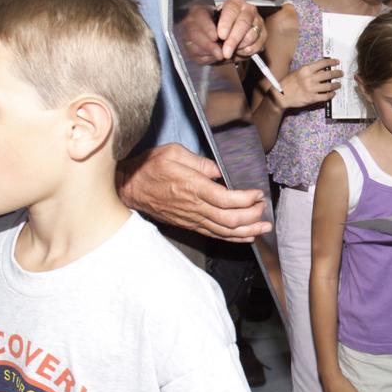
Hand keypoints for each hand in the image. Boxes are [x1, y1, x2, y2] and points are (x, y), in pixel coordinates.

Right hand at [118, 143, 271, 239]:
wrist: (127, 187)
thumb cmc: (149, 167)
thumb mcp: (174, 153)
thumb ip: (200, 163)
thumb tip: (220, 171)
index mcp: (193, 187)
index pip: (226, 199)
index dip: (246, 199)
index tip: (257, 193)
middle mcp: (194, 207)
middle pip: (229, 219)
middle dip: (251, 217)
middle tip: (264, 209)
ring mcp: (191, 218)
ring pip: (224, 231)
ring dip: (247, 231)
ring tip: (264, 228)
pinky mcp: (189, 224)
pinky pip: (214, 234)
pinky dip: (232, 237)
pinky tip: (246, 236)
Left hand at [181, 0, 265, 63]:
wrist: (219, 39)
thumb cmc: (212, 29)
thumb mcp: (203, 26)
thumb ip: (206, 32)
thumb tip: (214, 43)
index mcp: (233, 3)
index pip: (231, 10)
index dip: (226, 23)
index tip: (221, 36)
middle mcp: (248, 10)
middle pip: (243, 23)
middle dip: (234, 39)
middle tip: (225, 52)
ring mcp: (257, 22)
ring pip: (251, 35)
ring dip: (239, 46)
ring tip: (230, 49)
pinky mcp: (263, 35)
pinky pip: (258, 45)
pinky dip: (247, 51)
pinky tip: (239, 50)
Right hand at [272, 57, 342, 108]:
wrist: (280, 96)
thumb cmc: (288, 83)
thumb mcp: (297, 72)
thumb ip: (309, 71)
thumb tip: (321, 69)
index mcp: (306, 70)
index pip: (323, 63)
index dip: (332, 61)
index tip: (337, 62)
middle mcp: (310, 78)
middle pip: (329, 74)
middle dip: (337, 73)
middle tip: (341, 73)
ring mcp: (311, 89)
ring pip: (329, 86)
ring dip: (336, 85)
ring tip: (338, 84)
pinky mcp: (312, 98)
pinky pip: (325, 96)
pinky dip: (331, 95)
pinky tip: (333, 93)